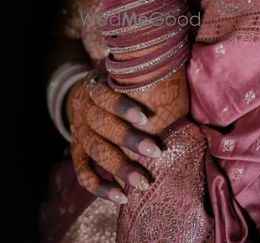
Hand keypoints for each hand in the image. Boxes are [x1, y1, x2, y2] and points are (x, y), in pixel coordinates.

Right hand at [67, 72, 161, 203]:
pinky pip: (82, 173)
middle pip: (102, 126)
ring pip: (96, 151)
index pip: (104, 96)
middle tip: (156, 152)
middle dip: (129, 140)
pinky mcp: (76, 153)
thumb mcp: (119, 76)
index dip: (122, 107)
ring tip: (143, 182)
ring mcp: (78, 134)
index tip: (145, 118)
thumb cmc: (114, 86)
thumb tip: (169, 76)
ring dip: (119, 168)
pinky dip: (99, 187)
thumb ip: (136, 79)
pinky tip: (121, 197)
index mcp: (93, 89)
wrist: (81, 96)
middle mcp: (83, 112)